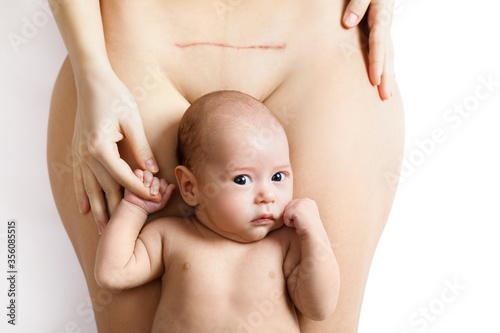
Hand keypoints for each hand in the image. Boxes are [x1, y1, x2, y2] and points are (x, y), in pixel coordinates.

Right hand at [72, 68, 159, 228]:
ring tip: (104, 231)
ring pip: (90, 189)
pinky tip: (84, 210)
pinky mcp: (76, 150)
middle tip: (128, 232)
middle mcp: (86, 154)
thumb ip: (141, 148)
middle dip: (119, 210)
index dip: (141, 191)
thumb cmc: (115, 95)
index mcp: (101, 147)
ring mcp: (78, 154)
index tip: (155, 201)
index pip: (125, 177)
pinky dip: (82, 195)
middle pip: (105, 189)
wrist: (91, 79)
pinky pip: (79, 179)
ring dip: (98, 211)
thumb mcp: (132, 120)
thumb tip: (153, 171)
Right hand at [123, 170, 174, 214]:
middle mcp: (152, 181)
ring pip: (148, 173)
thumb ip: (167, 194)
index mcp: (159, 186)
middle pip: (156, 178)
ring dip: (148, 179)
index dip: (161, 187)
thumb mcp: (161, 203)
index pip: (163, 182)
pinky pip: (138, 172)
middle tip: (152, 193)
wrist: (136, 208)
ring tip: (146, 187)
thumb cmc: (149, 206)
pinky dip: (140, 175)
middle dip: (155, 185)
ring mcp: (143, 179)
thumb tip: (173, 185)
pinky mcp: (135, 177)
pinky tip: (140, 182)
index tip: (157, 194)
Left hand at [283, 199, 322, 236]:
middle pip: (288, 207)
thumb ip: (299, 210)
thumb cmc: (309, 228)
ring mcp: (301, 204)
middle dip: (291, 217)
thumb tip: (287, 209)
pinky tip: (297, 225)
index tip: (302, 221)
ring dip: (290, 220)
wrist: (314, 235)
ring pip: (286, 211)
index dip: (294, 215)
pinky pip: (285, 216)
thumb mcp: (305, 215)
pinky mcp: (296, 209)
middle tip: (301, 223)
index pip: (293, 204)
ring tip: (299, 224)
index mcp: (309, 201)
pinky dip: (289, 223)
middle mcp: (305, 200)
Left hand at [343, 0, 394, 99]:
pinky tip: (382, 79)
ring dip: (388, 74)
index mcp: (381, 14)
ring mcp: (382, 27)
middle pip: (387, 53)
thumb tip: (348, 24)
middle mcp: (384, 23)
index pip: (379, 43)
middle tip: (385, 97)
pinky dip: (383, 66)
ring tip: (387, 95)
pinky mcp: (377, 28)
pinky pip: (382, 50)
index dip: (376, 62)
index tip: (374, 81)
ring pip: (387, 54)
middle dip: (387, 77)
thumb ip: (357, 3)